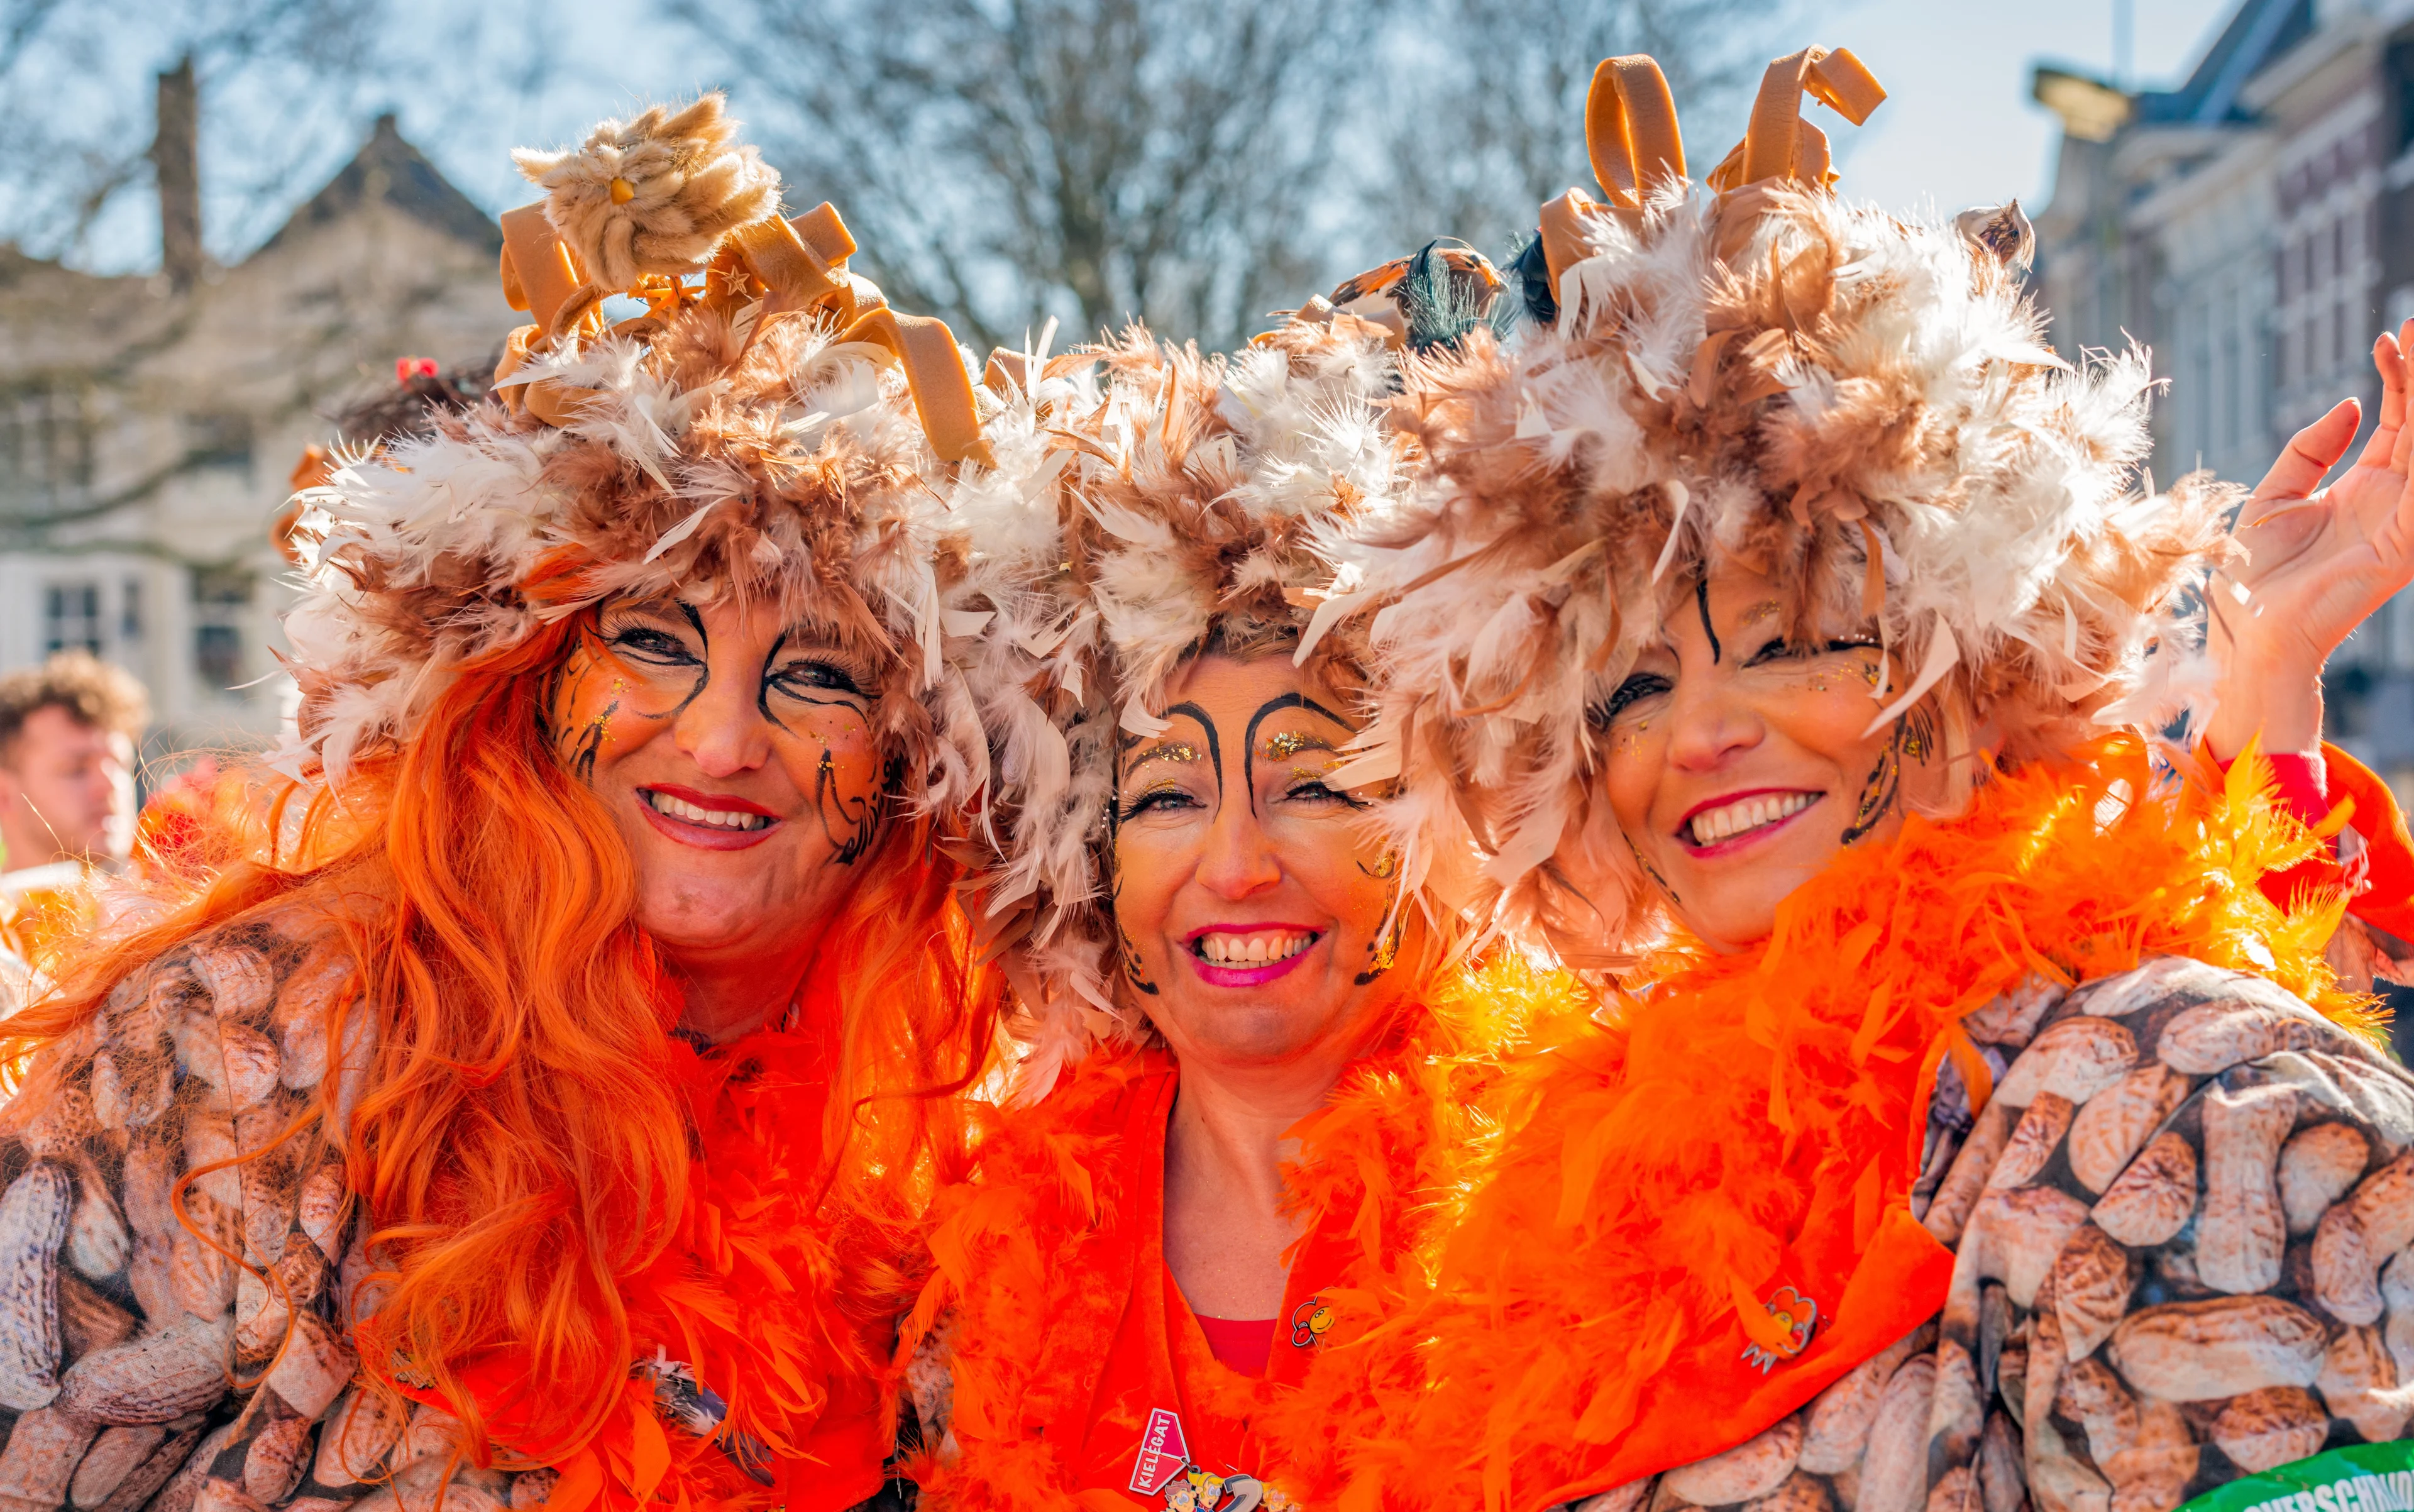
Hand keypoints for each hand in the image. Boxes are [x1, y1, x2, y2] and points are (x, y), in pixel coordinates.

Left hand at [2204, 318, 2413, 759]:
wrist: (2246, 634)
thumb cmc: (2254, 577)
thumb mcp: (2273, 497)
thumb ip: (2310, 449)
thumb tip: (2351, 404)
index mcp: (2366, 487)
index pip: (2401, 419)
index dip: (2400, 376)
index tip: (2388, 336)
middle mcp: (2395, 500)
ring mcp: (2405, 522)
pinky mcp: (2404, 546)